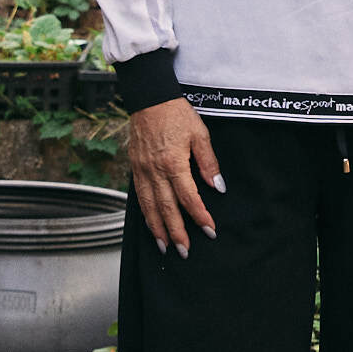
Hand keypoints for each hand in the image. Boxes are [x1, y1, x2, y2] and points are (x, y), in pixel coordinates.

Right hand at [128, 100, 220, 255]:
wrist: (149, 99)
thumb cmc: (177, 114)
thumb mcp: (200, 134)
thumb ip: (208, 163)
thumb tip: (218, 187)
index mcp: (173, 163)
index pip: (188, 197)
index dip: (199, 215)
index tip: (209, 229)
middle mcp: (155, 171)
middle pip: (166, 208)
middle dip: (176, 232)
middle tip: (185, 252)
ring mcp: (142, 171)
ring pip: (149, 207)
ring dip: (157, 229)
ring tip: (165, 247)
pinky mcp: (135, 168)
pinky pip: (139, 197)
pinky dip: (145, 214)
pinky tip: (151, 225)